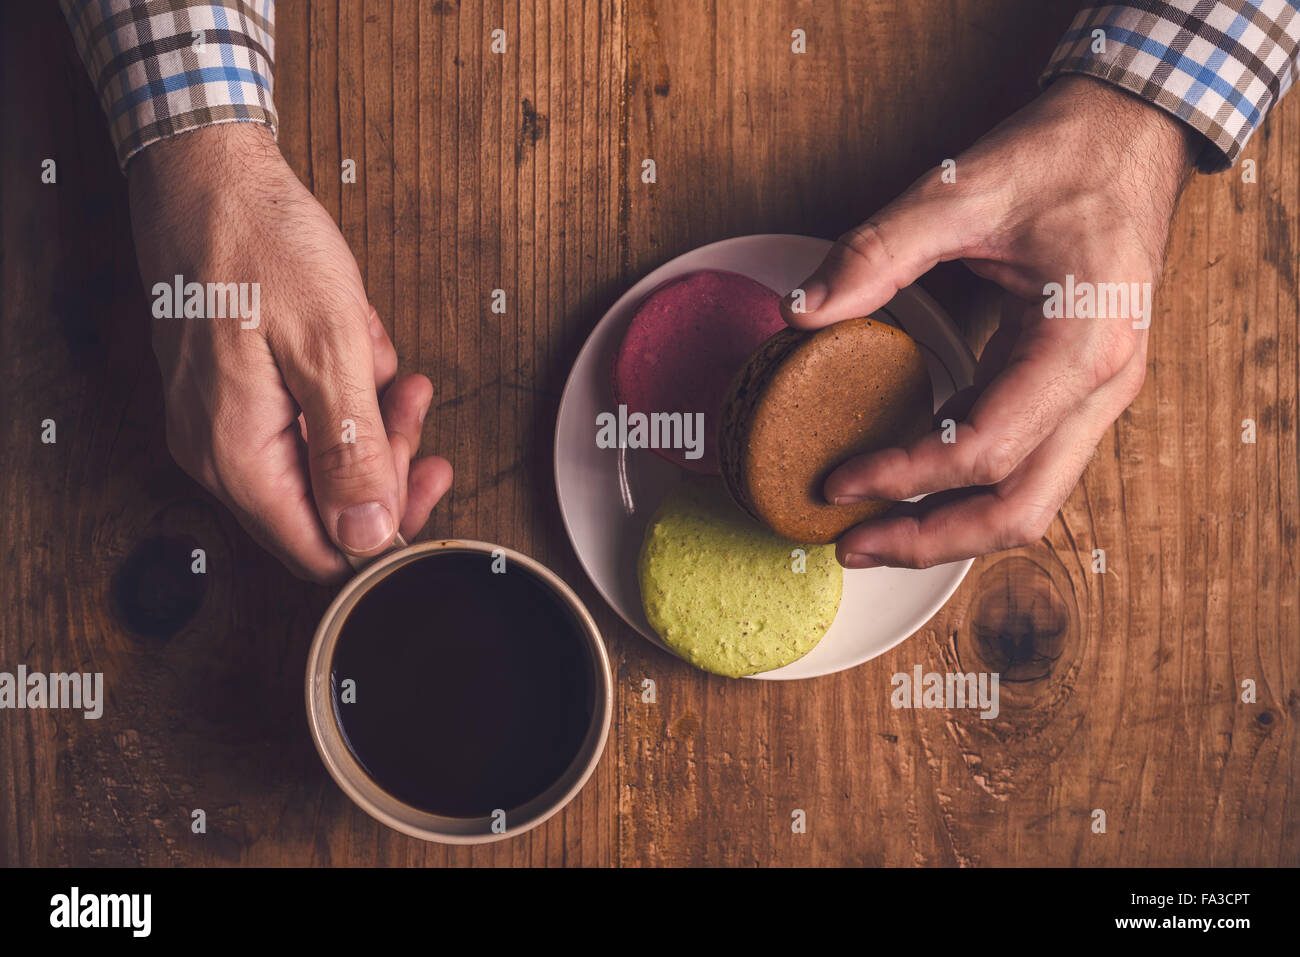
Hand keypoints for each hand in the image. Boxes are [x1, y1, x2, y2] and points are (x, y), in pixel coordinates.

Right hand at [128, 124, 451, 582]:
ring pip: (319, 456)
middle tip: (414, 400)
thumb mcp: (328, 348)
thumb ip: (351, 450)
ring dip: (365, 408)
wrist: (206, 172)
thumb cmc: (259, 243)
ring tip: (377, 350)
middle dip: (382, 454)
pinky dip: (338, 381)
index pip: (320, 550)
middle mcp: (219, 451)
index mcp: (237, 455)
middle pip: (324, 505)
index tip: (430, 474)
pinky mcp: (233, 391)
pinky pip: (302, 414)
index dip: (384, 527)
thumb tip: (369, 534)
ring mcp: (222, 421)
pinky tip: (350, 334)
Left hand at [783, 76, 1195, 568]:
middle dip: (931, 540)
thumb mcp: (962, 191)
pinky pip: (1024, 463)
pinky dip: (965, 487)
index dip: (903, 477)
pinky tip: (909, 480)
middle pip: (1019, 508)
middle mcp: (1102, 385)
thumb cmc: (1066, 156)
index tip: (837, 480)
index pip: (985, 450)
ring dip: (950, 526)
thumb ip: (876, 251)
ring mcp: (1096, 394)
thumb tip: (799, 312)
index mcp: (1082, 344)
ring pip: (1029, 500)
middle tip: (852, 544)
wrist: (1133, 133)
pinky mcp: (1075, 389)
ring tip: (873, 531)